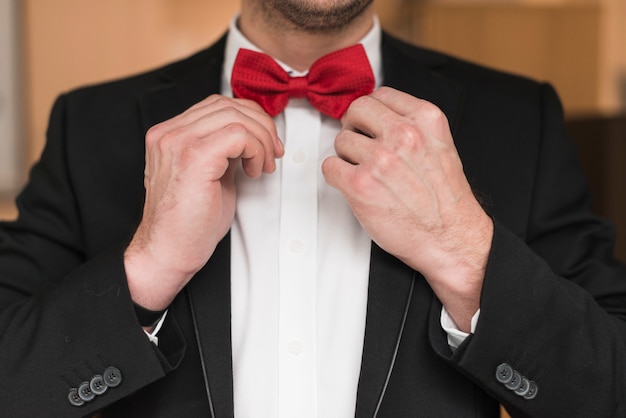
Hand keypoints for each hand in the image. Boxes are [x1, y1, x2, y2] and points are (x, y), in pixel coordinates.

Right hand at [125, 95, 282, 310]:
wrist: (167, 253)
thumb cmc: (187, 224)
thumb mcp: (210, 176)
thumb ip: (224, 152)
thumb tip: (252, 138)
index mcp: (169, 135)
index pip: (217, 105)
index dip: (249, 119)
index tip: (265, 144)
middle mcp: (169, 134)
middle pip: (228, 105)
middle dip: (261, 126)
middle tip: (273, 153)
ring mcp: (178, 143)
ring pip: (235, 116)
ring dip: (261, 140)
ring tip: (262, 166)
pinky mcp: (193, 158)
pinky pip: (238, 135)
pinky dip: (255, 150)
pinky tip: (253, 172)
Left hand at [322, 87, 492, 330]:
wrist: (449, 238)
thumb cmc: (445, 201)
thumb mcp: (440, 146)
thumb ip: (413, 126)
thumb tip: (381, 116)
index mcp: (426, 119)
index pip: (381, 95)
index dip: (371, 112)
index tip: (370, 124)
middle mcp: (403, 135)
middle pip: (356, 110)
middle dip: (355, 127)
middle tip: (360, 145)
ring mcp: (380, 159)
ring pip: (341, 140)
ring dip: (347, 156)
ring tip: (365, 172)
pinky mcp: (360, 184)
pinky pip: (330, 166)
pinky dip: (337, 176)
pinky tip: (354, 185)